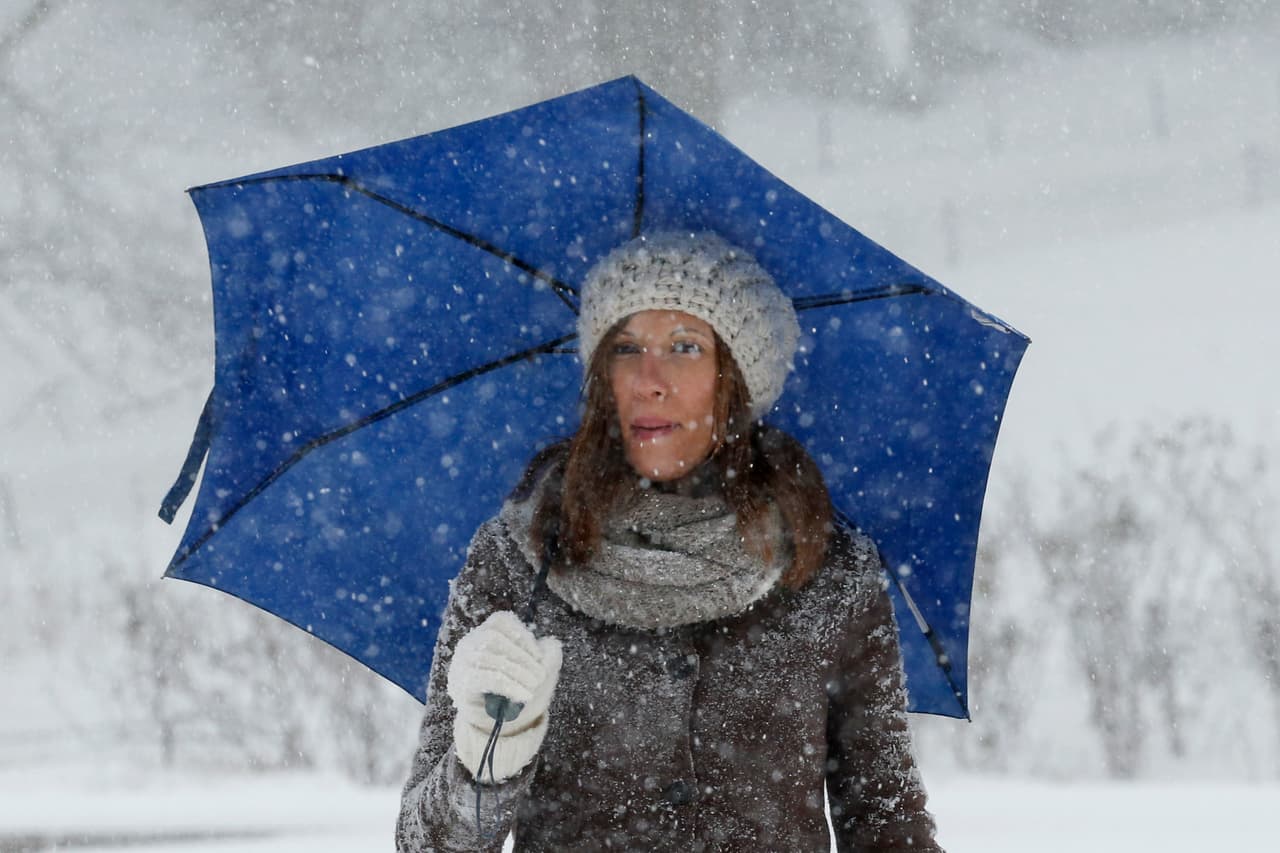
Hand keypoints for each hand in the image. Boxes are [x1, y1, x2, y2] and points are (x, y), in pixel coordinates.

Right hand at [446, 611, 561, 780]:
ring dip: (518, 672)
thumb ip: (546, 656)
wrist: (492, 724)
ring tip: (534, 686)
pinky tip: (524, 696)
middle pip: (493, 638)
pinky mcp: (461, 686)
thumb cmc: (513, 690)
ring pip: (488, 658)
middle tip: (541, 676)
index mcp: (485, 634)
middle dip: (522, 656)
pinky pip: (483, 679)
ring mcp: (462, 665)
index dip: (522, 635)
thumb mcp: (533, 671)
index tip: (539, 655)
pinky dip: (508, 686)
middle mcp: (469, 645)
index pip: (500, 622)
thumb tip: (551, 645)